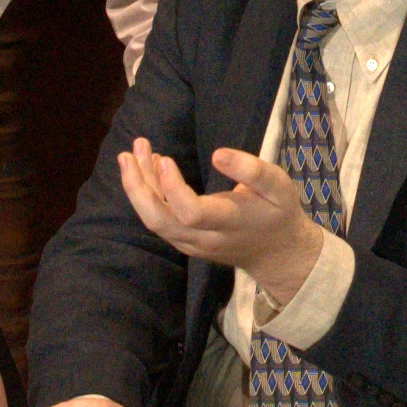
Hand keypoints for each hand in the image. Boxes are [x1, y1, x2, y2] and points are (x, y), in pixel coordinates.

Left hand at [116, 137, 330, 305]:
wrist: (276, 253)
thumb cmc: (278, 212)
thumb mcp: (279, 186)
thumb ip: (252, 170)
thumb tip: (218, 154)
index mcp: (230, 223)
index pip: (191, 213)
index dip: (172, 188)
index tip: (164, 158)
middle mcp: (205, 239)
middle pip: (160, 221)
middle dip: (137, 188)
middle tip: (127, 153)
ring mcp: (191, 245)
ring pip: (154, 221)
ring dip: (137, 188)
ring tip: (131, 153)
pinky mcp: (184, 243)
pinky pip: (158, 221)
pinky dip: (146, 196)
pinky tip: (145, 169)